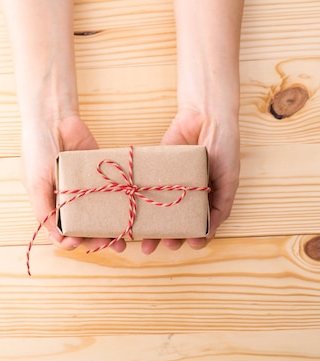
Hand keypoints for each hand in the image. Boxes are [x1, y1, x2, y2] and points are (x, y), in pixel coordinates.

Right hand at [21, 115, 125, 252]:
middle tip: (108, 244)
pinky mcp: (102, 175)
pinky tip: (130, 214)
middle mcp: (70, 200)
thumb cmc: (37, 151)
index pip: (62, 231)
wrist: (53, 119)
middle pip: (85, 227)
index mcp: (51, 204)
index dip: (70, 240)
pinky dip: (121, 205)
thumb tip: (56, 238)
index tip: (77, 242)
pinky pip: (113, 193)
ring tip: (123, 237)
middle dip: (96, 238)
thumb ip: (44, 211)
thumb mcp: (35, 184)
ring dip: (111, 227)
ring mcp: (86, 188)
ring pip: (101, 214)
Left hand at [141, 108, 239, 253]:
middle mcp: (186, 195)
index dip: (195, 237)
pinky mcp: (153, 173)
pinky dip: (137, 205)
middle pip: (175, 223)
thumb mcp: (229, 177)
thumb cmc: (224, 146)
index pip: (199, 225)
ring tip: (145, 240)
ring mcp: (168, 185)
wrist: (205, 115)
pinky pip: (144, 191)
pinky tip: (131, 215)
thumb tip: (209, 231)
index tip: (192, 245)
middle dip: (169, 237)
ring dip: (151, 229)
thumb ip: (221, 203)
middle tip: (165, 245)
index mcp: (207, 199)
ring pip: (156, 213)